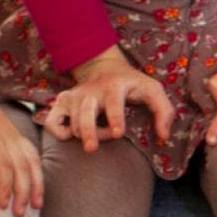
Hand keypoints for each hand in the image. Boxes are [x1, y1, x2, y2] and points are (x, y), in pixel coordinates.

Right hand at [0, 110, 42, 216]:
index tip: (37, 205)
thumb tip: (23, 190)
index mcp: (20, 141)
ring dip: (6, 188)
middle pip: (23, 166)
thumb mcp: (8, 143)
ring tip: (5, 206)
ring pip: (6, 166)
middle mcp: (10, 138)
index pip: (33, 164)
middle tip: (20, 212)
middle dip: (24, 191)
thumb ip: (16, 161)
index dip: (37, 185)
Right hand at [43, 46, 176, 151]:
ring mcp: (73, 96)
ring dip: (85, 134)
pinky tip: (72, 134)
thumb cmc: (132, 84)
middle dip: (88, 131)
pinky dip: (58, 132)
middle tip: (91, 148)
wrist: (105, 68)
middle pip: (85, 114)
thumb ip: (164, 112)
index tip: (117, 133)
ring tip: (99, 137)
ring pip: (72, 122)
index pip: (113, 102)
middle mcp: (91, 90)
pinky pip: (51, 122)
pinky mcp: (61, 102)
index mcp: (114, 86)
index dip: (114, 118)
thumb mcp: (153, 91)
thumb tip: (163, 137)